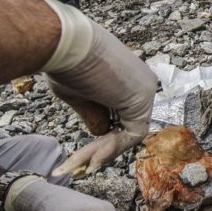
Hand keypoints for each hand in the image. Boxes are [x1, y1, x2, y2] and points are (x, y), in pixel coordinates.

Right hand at [47, 19, 156, 177]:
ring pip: (130, 132)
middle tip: (76, 166)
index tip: (84, 155)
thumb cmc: (67, 63)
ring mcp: (145, 89)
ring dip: (104, 153)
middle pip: (128, 125)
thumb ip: (96, 113)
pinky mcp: (142, 98)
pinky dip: (113, 149)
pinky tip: (92, 159)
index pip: (124, 115)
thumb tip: (102, 133)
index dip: (105, 137)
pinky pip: (133, 133)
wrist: (66, 44)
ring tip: (77, 165)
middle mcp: (142, 83)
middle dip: (102, 149)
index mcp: (129, 79)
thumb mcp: (81, 95)